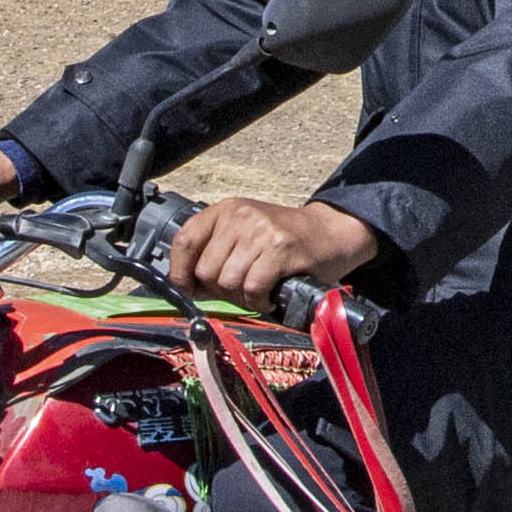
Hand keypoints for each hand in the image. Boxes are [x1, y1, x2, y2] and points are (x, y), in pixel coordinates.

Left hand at [164, 194, 380, 301]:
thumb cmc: (285, 241)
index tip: (189, 289)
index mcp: (225, 210)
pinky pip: (253, 288)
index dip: (180, 272)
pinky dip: (259, 300)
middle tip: (241, 290)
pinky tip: (269, 295)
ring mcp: (261, 231)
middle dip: (221, 290)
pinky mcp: (281, 248)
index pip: (185, 241)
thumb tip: (186, 287)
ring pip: (229, 282)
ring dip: (243, 298)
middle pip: (206, 270)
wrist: (331, 232)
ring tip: (258, 291)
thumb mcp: (245, 234)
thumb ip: (215, 253)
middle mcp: (240, 215)